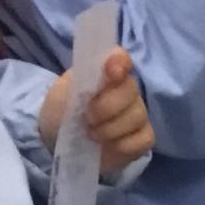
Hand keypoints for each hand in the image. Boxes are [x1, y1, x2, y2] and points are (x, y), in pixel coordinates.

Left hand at [37, 48, 154, 175]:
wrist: (60, 140)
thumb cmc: (61, 111)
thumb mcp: (62, 93)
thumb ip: (81, 81)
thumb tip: (103, 75)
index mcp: (105, 72)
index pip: (121, 58)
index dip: (120, 62)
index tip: (111, 72)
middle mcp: (126, 90)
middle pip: (132, 90)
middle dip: (108, 106)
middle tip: (87, 118)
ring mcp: (137, 114)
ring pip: (137, 116)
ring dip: (111, 129)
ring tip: (92, 134)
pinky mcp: (142, 138)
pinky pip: (144, 139)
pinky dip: (124, 145)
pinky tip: (108, 146)